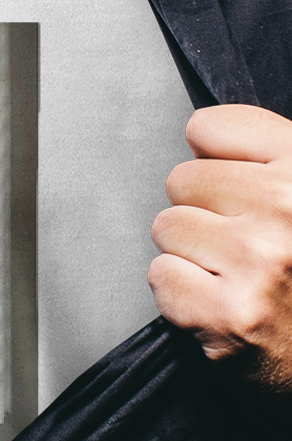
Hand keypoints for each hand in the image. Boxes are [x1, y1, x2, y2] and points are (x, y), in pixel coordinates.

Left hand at [149, 104, 291, 407]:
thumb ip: (263, 156)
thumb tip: (196, 134)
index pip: (209, 127)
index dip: (211, 158)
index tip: (231, 186)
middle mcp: (288, 209)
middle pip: (181, 180)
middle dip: (200, 211)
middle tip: (239, 245)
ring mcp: (259, 262)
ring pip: (167, 227)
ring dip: (189, 253)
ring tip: (232, 274)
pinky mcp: (228, 313)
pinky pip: (161, 276)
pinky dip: (179, 293)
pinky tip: (219, 302)